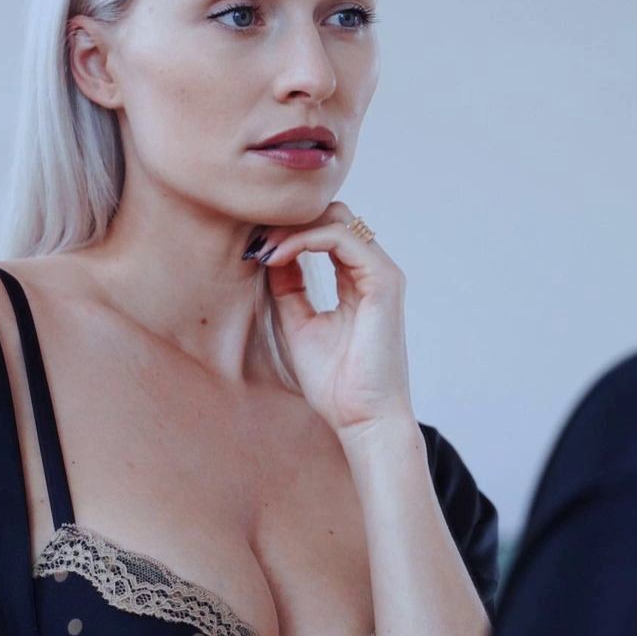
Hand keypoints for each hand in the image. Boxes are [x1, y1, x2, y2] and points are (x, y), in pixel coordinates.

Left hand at [253, 201, 414, 442]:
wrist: (361, 419)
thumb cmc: (337, 384)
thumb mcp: (299, 325)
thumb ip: (289, 289)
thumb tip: (270, 256)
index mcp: (359, 282)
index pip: (324, 233)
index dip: (286, 233)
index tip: (252, 250)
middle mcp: (373, 272)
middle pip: (333, 216)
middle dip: (288, 222)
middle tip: (254, 243)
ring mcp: (382, 274)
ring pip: (337, 219)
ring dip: (292, 228)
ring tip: (262, 249)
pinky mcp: (384, 282)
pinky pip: (342, 237)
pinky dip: (305, 240)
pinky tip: (278, 257)